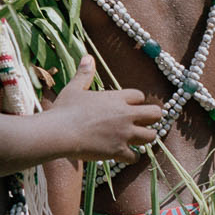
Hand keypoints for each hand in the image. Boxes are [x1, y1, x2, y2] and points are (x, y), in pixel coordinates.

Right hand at [47, 56, 163, 161]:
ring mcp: (124, 134)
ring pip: (151, 136)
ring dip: (145, 138)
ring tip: (136, 139)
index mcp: (116, 98)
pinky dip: (132, 157)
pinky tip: (124, 156)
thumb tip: (88, 57)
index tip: (129, 106)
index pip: (140, 96)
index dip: (136, 102)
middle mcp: (125, 115)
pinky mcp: (118, 151)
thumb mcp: (74, 88)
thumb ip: (84, 74)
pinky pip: (136, 157)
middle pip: (155, 114)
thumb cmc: (64, 110)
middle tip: (143, 123)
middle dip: (152, 118)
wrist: (58, 133)